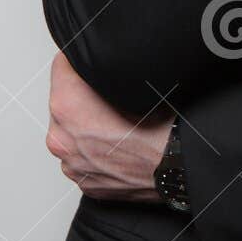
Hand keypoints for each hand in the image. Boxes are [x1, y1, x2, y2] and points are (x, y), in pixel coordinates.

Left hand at [44, 51, 172, 202]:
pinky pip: (86, 158)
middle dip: (83, 96)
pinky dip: (99, 151)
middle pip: (64, 101)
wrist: (180, 167)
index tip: (94, 61)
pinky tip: (122, 146)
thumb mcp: (136, 78)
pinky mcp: (85, 183)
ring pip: (74, 133)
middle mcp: (62, 138)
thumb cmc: (163, 129)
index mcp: (66, 106)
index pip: (61, 65)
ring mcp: (72, 164)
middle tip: (114, 97)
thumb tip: (105, 57)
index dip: (81, 58)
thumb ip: (108, 66)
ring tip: (121, 125)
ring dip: (89, 126)